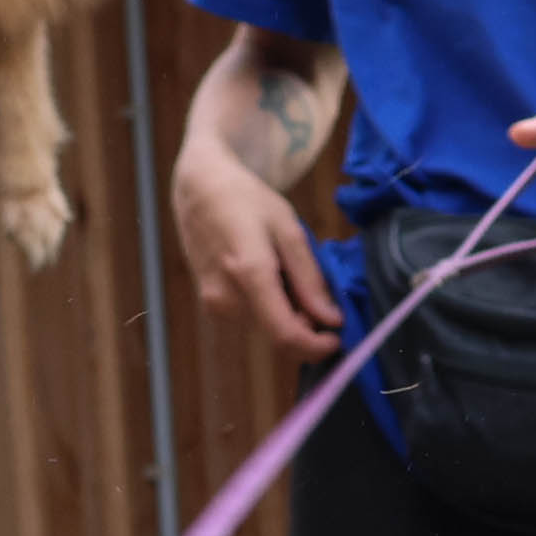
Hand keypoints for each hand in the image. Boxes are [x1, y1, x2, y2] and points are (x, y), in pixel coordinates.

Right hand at [169, 134, 344, 357]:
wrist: (198, 189)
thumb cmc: (246, 201)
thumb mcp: (288, 228)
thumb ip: (309, 278)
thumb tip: (331, 319)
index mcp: (250, 274)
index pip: (286, 334)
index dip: (316, 346)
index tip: (337, 338)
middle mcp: (227, 297)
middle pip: (279, 332)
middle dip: (305, 321)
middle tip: (315, 288)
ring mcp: (214, 303)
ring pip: (266, 326)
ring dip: (287, 311)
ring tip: (284, 270)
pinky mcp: (210, 304)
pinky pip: (252, 317)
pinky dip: (269, 305)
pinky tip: (267, 274)